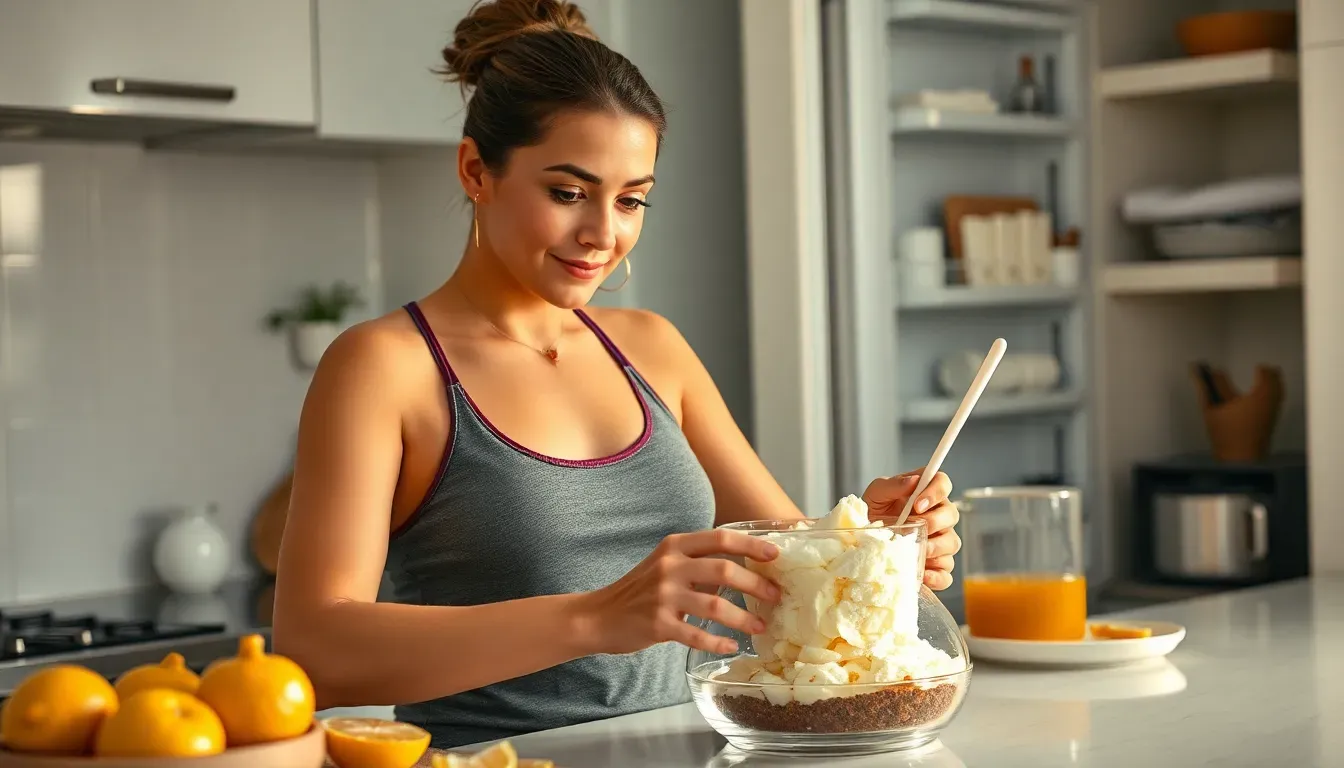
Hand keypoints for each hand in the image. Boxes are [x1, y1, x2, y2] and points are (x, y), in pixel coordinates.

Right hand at [580, 530, 781, 655]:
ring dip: (743, 618)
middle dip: (756, 584)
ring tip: (760, 627)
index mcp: (674, 546)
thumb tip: (745, 569)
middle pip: (724, 569)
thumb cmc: (639, 591)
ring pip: (715, 604)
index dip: (751, 545)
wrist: (598, 616)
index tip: (775, 554)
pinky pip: (697, 634)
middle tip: (775, 596)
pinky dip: (718, 641)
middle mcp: (669, 566)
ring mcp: (662, 596)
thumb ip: (699, 564)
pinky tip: (731, 646)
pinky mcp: (658, 624)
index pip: (720, 538)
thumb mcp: (666, 566)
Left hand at [862, 469, 959, 590]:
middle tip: (914, 529)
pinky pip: (946, 574)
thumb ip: (893, 485)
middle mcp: (936, 515)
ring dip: (936, 549)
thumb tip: (913, 481)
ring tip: (916, 553)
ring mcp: (938, 540)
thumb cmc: (872, 512)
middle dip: (935, 522)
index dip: (936, 491)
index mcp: (925, 493)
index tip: (917, 504)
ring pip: (952, 543)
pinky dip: (938, 577)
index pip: (943, 483)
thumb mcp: (876, 494)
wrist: (859, 540)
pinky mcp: (934, 564)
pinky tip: (923, 576)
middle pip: (952, 515)